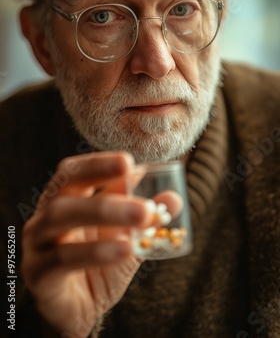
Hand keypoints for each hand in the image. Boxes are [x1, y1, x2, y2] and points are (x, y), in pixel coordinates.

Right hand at [21, 152, 156, 336]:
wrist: (80, 310)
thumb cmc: (100, 265)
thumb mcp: (126, 237)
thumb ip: (145, 218)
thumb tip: (174, 197)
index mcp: (66, 200)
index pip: (76, 171)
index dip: (99, 163)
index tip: (128, 161)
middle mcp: (47, 215)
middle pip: (64, 184)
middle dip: (97, 173)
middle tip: (130, 171)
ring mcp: (38, 242)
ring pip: (62, 216)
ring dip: (104, 210)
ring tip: (142, 215)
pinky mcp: (38, 273)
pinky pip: (64, 258)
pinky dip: (97, 251)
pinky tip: (125, 249)